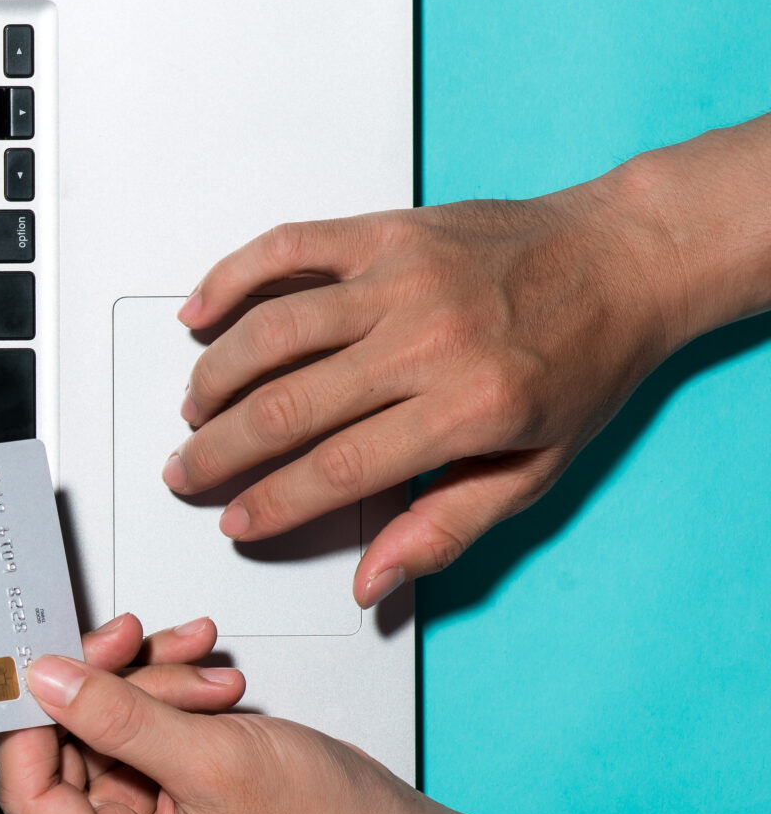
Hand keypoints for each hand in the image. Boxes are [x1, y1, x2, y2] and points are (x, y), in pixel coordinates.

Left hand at [0, 616, 421, 813]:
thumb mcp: (210, 761)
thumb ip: (117, 718)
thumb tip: (46, 682)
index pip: (30, 795)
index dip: (31, 724)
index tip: (43, 664)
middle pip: (65, 748)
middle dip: (106, 687)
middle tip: (129, 640)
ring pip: (102, 724)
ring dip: (147, 681)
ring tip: (204, 673)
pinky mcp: (163, 787)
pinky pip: (137, 722)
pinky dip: (165, 688)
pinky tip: (203, 672)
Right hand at [164, 182, 681, 605]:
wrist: (626, 258)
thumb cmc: (585, 361)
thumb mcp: (535, 470)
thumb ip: (447, 527)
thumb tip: (373, 582)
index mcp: (472, 405)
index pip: (340, 468)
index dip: (274, 503)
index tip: (237, 520)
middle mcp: (431, 337)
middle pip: (289, 405)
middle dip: (220, 451)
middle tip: (187, 472)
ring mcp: (403, 277)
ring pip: (272, 331)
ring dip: (215, 377)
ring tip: (194, 411)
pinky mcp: (388, 231)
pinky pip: (287, 248)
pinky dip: (230, 278)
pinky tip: (199, 316)